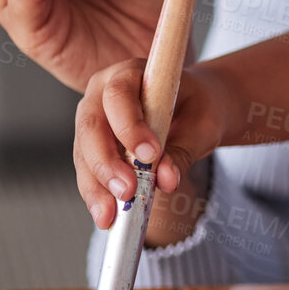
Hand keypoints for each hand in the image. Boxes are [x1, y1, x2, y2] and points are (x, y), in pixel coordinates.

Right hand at [74, 60, 228, 230]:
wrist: (197, 108)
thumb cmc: (201, 108)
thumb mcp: (204, 124)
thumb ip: (185, 149)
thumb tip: (165, 180)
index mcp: (132, 72)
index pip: (120, 95)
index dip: (129, 126)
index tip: (149, 154)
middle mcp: (102, 92)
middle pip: (92, 127)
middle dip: (107, 163)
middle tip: (127, 192)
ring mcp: (92, 119)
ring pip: (84, 154)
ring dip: (96, 187)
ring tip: (110, 216)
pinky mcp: (92, 146)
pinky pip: (88, 171)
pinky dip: (97, 195)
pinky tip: (106, 216)